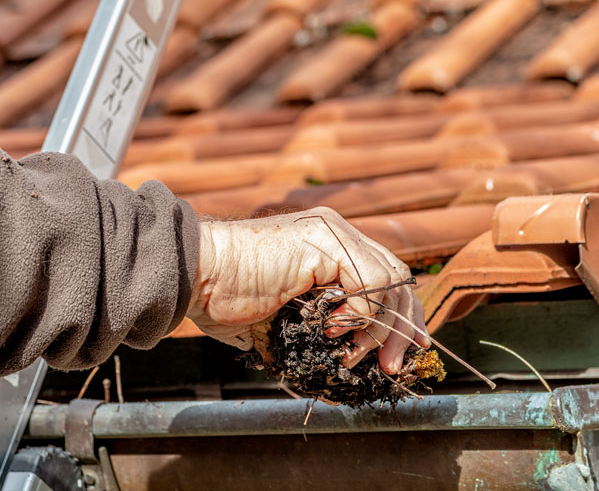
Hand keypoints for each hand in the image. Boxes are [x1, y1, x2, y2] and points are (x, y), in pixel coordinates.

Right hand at [187, 207, 427, 374]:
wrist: (197, 274)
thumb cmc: (223, 297)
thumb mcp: (282, 315)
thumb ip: (314, 325)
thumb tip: (337, 360)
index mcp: (328, 246)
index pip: (385, 277)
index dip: (399, 316)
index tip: (401, 352)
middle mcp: (336, 232)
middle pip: (398, 277)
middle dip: (402, 327)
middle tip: (391, 365)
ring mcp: (333, 233)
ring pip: (391, 280)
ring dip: (379, 328)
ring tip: (352, 353)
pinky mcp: (325, 240)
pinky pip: (371, 281)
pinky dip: (361, 313)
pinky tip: (333, 328)